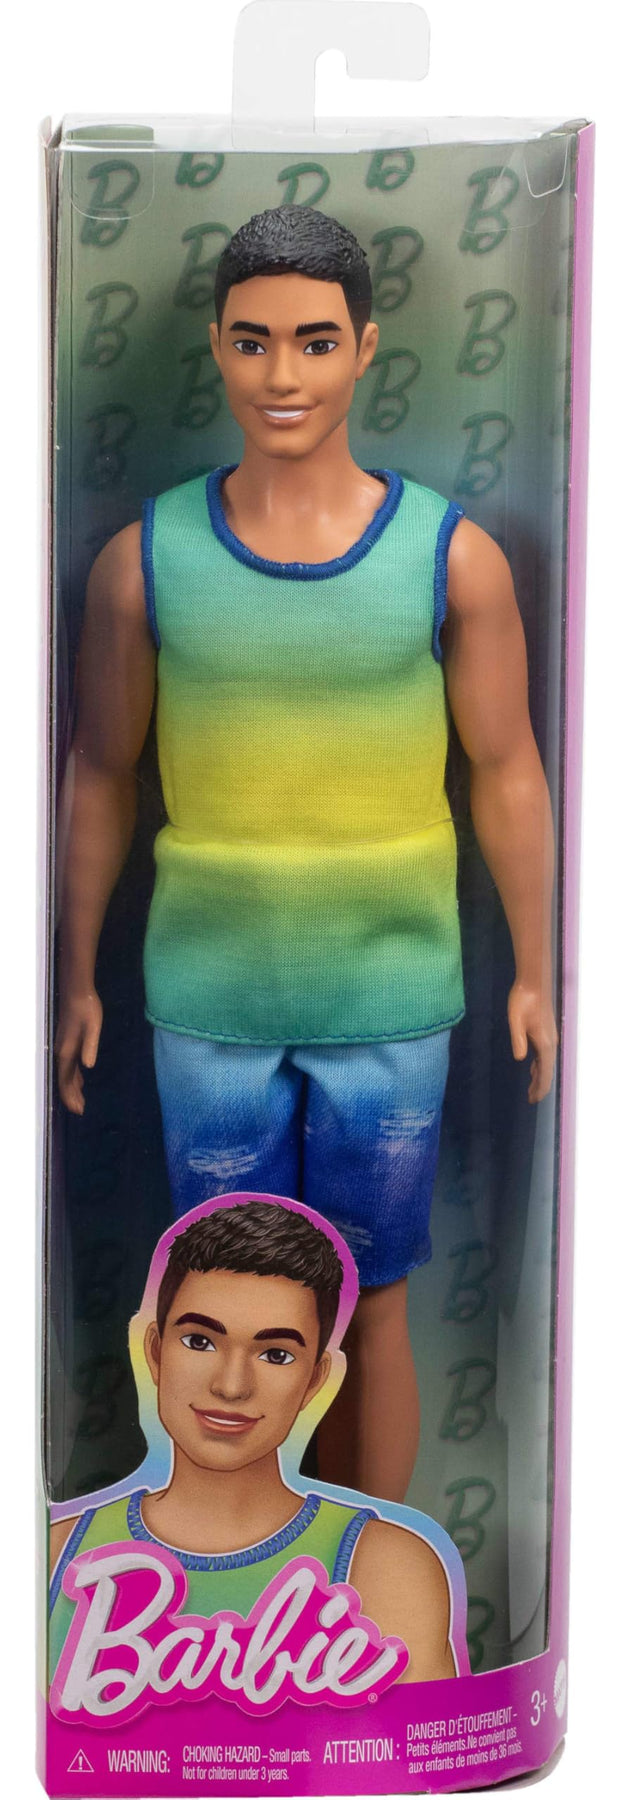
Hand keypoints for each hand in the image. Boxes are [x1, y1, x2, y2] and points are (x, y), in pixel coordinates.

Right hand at [55, 990, 102, 1114]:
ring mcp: (64, 1047)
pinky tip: (81, 1079)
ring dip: (72, 1088)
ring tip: (80, 1101)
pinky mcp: (68, 1042)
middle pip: (64, 1080)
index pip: (66, 1080)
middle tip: (81, 1111)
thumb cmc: (87, 1008)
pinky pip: (69, 1065)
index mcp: (68, 1051)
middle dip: (72, 1096)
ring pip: (66, 1073)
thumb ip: (90, 1047)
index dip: (71, 1096)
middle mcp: (62, 1052)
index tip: (78, 1111)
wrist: (77, 991)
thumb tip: (87, 1067)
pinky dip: (74, 1076)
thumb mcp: (93, 1027)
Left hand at [507, 981, 557, 1103]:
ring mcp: (549, 1037)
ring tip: (531, 1088)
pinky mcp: (545, 1031)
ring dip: (539, 1076)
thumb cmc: (522, 999)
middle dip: (540, 1086)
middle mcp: (550, 1042)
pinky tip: (532, 1067)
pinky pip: (544, 1054)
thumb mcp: (515, 1020)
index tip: (533, 1100)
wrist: (533, 982)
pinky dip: (539, 1065)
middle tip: (531, 1099)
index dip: (540, 1087)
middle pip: (547, 1070)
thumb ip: (518, 1040)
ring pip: (546, 1062)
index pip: (544, 1072)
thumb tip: (520, 1059)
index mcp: (544, 1043)